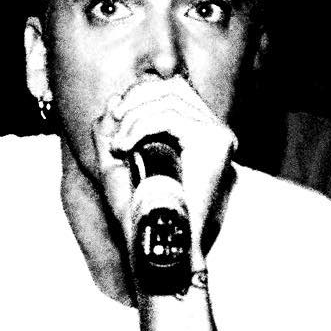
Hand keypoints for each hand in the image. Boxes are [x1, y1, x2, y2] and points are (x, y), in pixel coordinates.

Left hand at [91, 77, 236, 265]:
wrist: (157, 242)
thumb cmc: (139, 212)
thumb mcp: (117, 166)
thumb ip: (112, 132)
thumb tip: (112, 100)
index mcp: (196, 134)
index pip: (173, 89)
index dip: (141, 93)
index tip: (117, 115)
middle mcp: (211, 131)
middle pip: (171, 87)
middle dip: (134, 102)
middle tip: (114, 128)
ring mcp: (217, 135)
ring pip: (169, 100)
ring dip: (134, 118)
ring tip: (118, 146)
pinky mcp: (214, 141)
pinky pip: (170, 117)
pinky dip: (141, 127)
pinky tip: (126, 147)